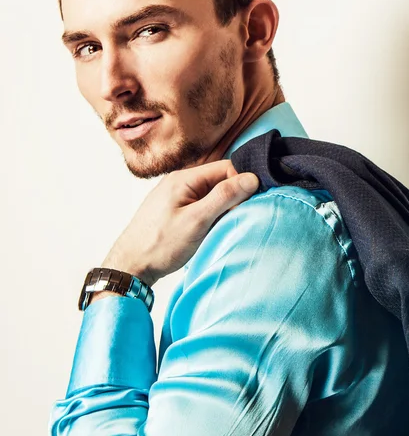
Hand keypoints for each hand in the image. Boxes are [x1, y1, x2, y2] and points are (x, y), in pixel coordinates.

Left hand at [101, 160, 258, 286]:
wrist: (130, 267)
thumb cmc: (160, 245)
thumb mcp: (197, 221)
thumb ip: (224, 197)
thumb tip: (252, 178)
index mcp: (184, 178)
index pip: (226, 168)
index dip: (242, 184)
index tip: (247, 206)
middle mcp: (180, 182)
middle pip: (220, 180)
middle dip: (233, 198)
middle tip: (233, 220)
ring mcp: (177, 196)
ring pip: (212, 194)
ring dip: (222, 209)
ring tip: (219, 228)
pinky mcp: (176, 210)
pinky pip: (202, 205)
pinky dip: (211, 216)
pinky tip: (209, 231)